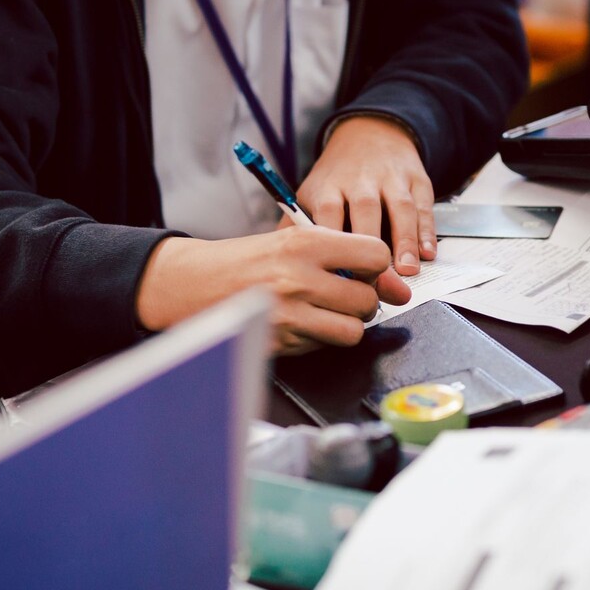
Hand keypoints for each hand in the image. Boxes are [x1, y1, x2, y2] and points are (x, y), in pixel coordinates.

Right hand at [135, 226, 411, 353]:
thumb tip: (398, 288)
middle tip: (340, 294)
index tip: (365, 270)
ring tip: (324, 311)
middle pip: (367, 299)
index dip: (376, 267)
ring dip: (344, 324)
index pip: (376, 255)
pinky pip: (323, 346)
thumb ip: (346, 259)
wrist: (191, 284)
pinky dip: (319, 338)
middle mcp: (298, 278)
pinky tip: (299, 323)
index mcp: (304, 243)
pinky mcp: (280, 343)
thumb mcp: (293, 242)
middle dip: (360, 300)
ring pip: (352, 330)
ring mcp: (288, 314)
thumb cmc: (246, 261)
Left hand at [295, 115, 435, 276]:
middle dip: (371, 249)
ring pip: (400, 209)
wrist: (370, 133)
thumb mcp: (311, 194)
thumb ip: (296, 227)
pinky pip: (424, 206)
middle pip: (366, 212)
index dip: (336, 248)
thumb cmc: (338, 177)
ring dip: (405, 242)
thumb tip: (280, 264)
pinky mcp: (417, 180)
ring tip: (407, 271)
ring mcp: (391, 178)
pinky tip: (427, 254)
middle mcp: (360, 180)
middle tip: (375, 283)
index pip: (329, 217)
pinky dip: (427, 231)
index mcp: (328, 187)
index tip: (339, 279)